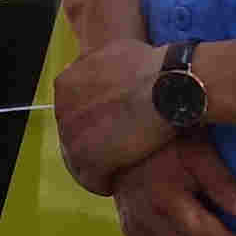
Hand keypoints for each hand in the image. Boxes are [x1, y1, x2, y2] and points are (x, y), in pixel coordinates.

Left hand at [52, 37, 171, 191]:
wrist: (172, 86)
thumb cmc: (154, 68)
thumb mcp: (115, 52)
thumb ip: (96, 66)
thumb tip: (91, 68)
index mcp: (67, 83)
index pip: (71, 112)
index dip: (92, 124)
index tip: (110, 130)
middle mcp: (63, 108)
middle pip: (73, 137)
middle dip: (93, 145)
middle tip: (115, 153)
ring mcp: (72, 135)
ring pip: (78, 161)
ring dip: (97, 167)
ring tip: (116, 172)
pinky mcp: (87, 158)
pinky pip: (90, 179)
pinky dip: (103, 183)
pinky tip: (116, 182)